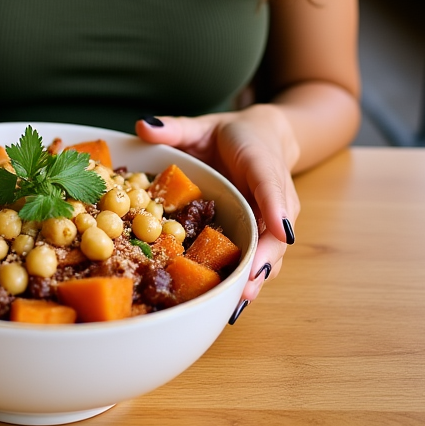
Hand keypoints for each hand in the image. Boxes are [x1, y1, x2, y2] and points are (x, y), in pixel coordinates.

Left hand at [136, 104, 300, 314]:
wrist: (266, 138)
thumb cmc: (236, 135)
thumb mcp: (204, 126)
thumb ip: (177, 128)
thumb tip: (144, 125)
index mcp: (263, 165)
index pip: (272, 185)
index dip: (275, 207)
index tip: (280, 230)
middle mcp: (275, 197)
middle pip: (276, 230)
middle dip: (265, 258)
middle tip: (249, 283)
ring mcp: (273, 219)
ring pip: (272, 251)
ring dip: (259, 276)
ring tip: (240, 301)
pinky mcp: (264, 234)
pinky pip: (261, 256)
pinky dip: (251, 277)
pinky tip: (235, 300)